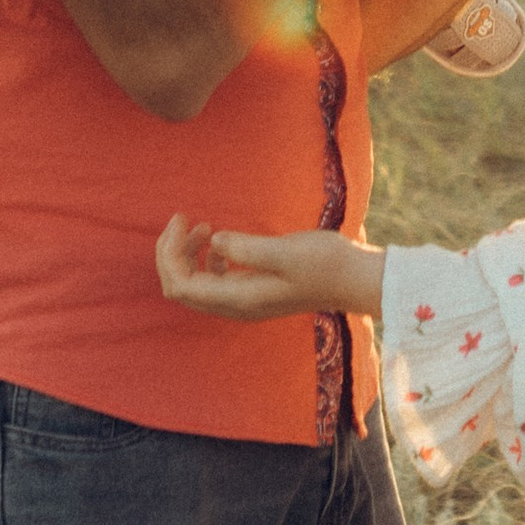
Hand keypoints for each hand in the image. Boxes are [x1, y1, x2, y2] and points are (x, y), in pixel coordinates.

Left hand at [155, 214, 385, 321]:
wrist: (354, 280)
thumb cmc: (324, 263)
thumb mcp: (285, 251)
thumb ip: (246, 248)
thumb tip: (214, 241)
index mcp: (238, 299)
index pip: (180, 285)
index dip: (169, 254)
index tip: (182, 219)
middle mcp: (235, 306)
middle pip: (180, 288)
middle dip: (171, 253)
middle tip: (182, 218)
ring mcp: (243, 302)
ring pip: (195, 285)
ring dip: (187, 255)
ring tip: (202, 225)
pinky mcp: (253, 293)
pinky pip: (213, 282)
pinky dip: (206, 259)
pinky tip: (220, 240)